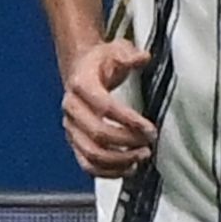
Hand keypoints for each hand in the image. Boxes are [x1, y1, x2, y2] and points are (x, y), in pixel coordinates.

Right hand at [62, 39, 156, 177]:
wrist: (81, 70)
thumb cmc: (100, 62)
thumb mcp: (116, 49)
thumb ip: (129, 54)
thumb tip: (141, 58)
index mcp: (80, 85)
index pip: (104, 107)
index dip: (128, 120)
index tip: (149, 128)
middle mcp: (72, 108)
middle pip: (96, 133)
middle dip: (126, 142)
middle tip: (148, 144)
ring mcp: (71, 127)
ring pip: (90, 153)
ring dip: (118, 160)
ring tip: (140, 158)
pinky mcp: (75, 141)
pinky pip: (86, 164)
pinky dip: (107, 172)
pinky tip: (127, 169)